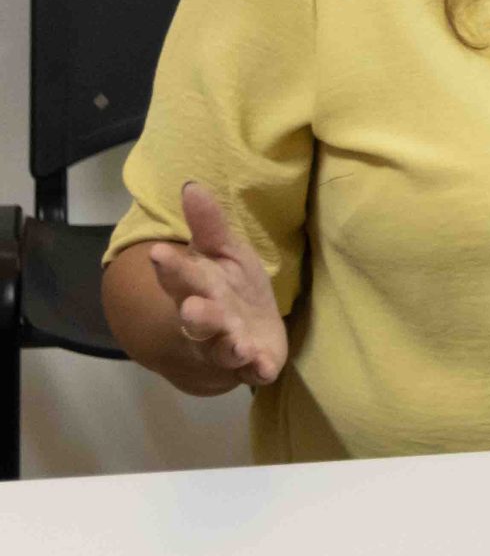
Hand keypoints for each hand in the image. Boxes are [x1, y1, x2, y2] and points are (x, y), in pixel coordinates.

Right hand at [145, 182, 286, 387]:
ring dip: (227, 346)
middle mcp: (209, 321)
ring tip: (237, 344)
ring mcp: (228, 346)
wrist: (245, 337)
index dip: (171, 268)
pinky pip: (253, 370)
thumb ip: (209, 226)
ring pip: (222, 349)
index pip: (181, 277)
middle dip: (196, 314)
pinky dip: (256, 368)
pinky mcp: (253, 364)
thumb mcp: (224, 254)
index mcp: (199, 289)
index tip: (160, 252)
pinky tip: (261, 366)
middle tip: (191, 307)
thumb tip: (191, 185)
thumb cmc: (232, 290)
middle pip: (197, 319)